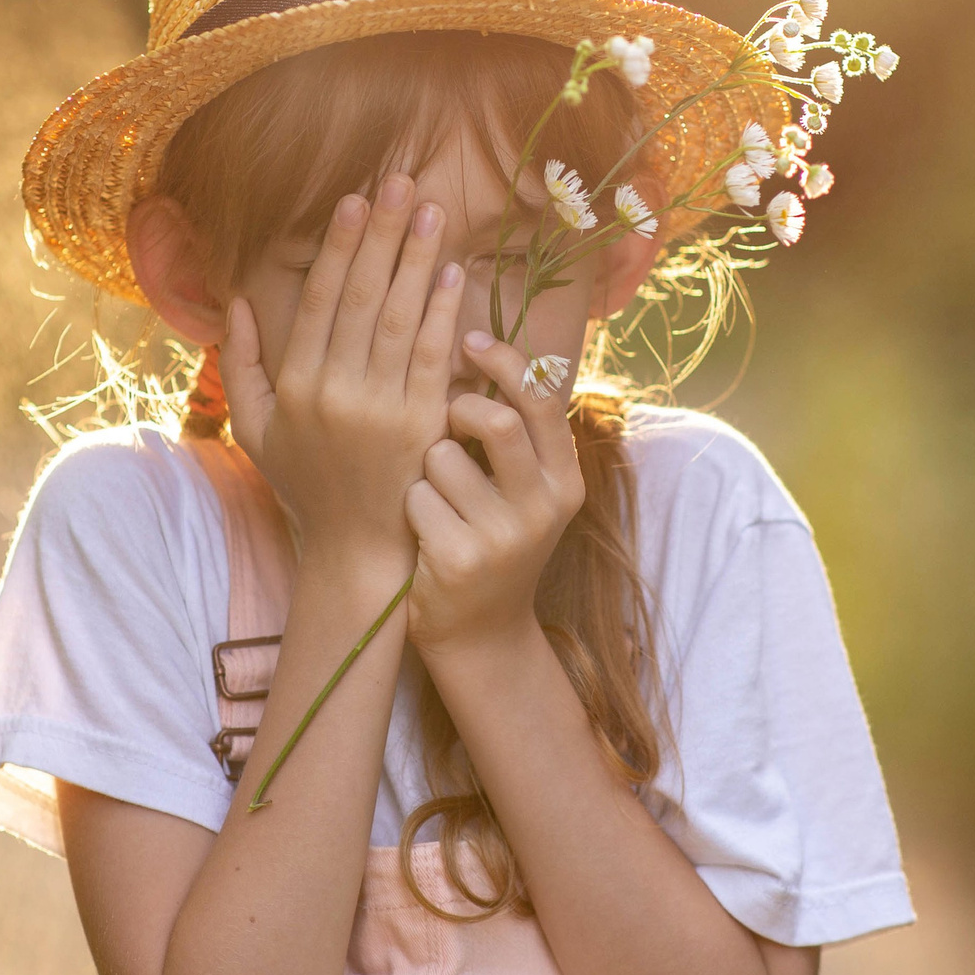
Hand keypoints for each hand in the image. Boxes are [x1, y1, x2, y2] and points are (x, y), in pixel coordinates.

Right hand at [222, 176, 466, 564]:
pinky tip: (453, 273)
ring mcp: (381, 408)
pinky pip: (435, 357)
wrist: (356, 549)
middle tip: (399, 183)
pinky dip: (445, 312)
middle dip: (382, 234)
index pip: (320, 300)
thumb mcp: (256, 427)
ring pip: (401, 317)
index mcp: (294, 384)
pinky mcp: (422, 425)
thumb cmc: (306, 483)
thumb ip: (242, 363)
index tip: (353, 201)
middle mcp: (335, 391)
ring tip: (430, 211)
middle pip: (362, 296)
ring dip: (417, 259)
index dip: (338, 246)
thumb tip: (238, 300)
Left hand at [402, 331, 585, 656]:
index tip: (469, 339)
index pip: (542, 399)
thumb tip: (480, 343)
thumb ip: (517, 432)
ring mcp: (503, 537)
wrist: (481, 634)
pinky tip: (421, 531)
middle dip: (457, 409)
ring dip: (425, 466)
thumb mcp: (525, 492)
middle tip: (444, 419)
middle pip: (495, 421)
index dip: (504, 359)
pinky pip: (415, 497)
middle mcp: (544, 507)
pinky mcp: (459, 560)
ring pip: (442, 456)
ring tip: (435, 495)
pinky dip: (409, 504)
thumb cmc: (493, 540)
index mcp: (565, 481)